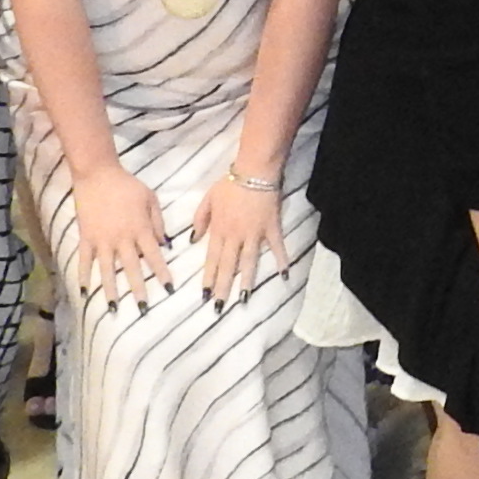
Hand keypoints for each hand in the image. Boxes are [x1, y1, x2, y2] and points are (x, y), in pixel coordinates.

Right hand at [66, 164, 169, 305]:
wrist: (97, 174)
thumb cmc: (127, 185)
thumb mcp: (150, 199)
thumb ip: (158, 222)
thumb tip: (165, 244)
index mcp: (140, 229)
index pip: (154, 256)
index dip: (162, 273)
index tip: (169, 289)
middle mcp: (122, 239)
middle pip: (133, 268)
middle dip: (139, 289)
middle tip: (144, 309)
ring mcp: (102, 240)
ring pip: (108, 270)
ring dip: (111, 290)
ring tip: (114, 308)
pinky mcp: (86, 237)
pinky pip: (85, 260)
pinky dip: (84, 276)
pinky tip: (84, 292)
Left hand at [196, 170, 282, 306]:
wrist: (254, 171)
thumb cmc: (230, 184)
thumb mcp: (208, 199)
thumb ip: (200, 219)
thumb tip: (193, 240)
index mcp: (219, 230)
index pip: (211, 259)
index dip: (208, 278)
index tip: (204, 296)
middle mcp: (236, 235)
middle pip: (228, 266)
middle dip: (222, 288)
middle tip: (219, 307)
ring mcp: (255, 233)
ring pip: (249, 261)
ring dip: (246, 281)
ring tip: (243, 299)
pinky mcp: (271, 228)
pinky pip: (277, 247)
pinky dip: (282, 260)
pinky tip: (284, 275)